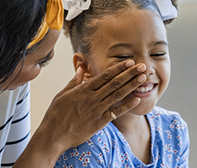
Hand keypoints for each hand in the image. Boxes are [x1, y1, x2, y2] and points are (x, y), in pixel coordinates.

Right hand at [15, 60, 145, 166]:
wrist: (53, 135)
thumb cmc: (56, 114)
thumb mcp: (62, 94)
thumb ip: (73, 82)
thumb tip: (80, 70)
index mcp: (84, 89)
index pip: (105, 75)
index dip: (118, 68)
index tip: (129, 62)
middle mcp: (93, 98)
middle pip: (115, 83)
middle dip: (130, 73)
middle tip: (142, 66)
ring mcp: (97, 110)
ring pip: (118, 95)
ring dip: (132, 85)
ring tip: (143, 78)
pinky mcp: (100, 122)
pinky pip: (116, 112)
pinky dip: (127, 106)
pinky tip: (137, 99)